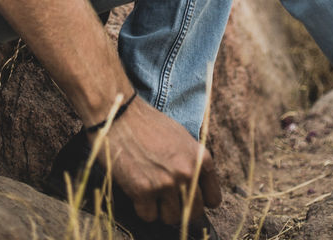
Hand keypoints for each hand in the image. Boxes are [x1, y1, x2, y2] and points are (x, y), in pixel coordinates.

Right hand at [91, 96, 220, 225]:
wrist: (120, 114)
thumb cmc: (148, 123)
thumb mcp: (180, 137)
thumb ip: (191, 162)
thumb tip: (195, 187)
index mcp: (199, 158)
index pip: (213, 198)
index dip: (202, 200)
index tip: (192, 200)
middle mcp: (186, 172)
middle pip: (194, 213)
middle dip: (182, 209)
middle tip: (169, 201)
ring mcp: (166, 183)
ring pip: (172, 218)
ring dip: (162, 211)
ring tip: (152, 194)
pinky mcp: (143, 190)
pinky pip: (149, 216)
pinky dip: (143, 208)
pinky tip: (138, 192)